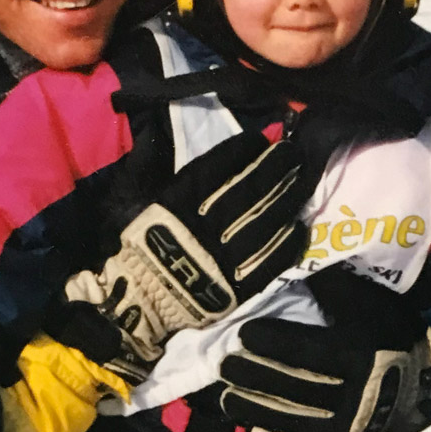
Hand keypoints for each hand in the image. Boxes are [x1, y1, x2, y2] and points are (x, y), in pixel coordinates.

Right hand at [64, 131, 310, 382]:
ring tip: (302, 179)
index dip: (242, 150)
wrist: (135, 300)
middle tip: (292, 152)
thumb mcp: (129, 198)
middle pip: (247, 190)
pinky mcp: (236, 287)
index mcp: (176, 203)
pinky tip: (299, 226)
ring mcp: (222, 258)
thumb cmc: (135, 244)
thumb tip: (154, 131)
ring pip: (262, 222)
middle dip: (273, 167)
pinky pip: (268, 262)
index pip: (216, 168)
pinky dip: (286, 244)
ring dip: (286, 198)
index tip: (260, 139)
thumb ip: (146, 164)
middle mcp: (203, 226)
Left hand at [220, 290, 430, 431]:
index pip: (303, 349)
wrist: (424, 381)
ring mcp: (346, 423)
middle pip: (292, 384)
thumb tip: (294, 268)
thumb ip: (332, 289)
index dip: (271, 342)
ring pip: (294, 417)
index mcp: (353, 354)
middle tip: (224, 366)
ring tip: (227, 399)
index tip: (243, 333)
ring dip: (258, 409)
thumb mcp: (368, 302)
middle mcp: (348, 391)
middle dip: (255, 375)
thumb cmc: (390, 334)